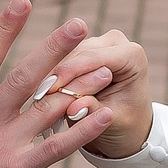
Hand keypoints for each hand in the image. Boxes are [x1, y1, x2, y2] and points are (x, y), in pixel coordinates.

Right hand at [0, 0, 114, 167]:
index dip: (4, 28)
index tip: (22, 2)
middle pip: (26, 75)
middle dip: (54, 47)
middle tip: (80, 24)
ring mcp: (3, 145)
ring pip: (49, 107)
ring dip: (80, 88)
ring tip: (106, 71)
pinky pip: (58, 146)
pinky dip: (83, 130)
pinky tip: (104, 116)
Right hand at [46, 31, 152, 159]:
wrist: (128, 124)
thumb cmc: (125, 124)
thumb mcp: (113, 122)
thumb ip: (93, 112)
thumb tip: (74, 109)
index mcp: (132, 55)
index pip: (94, 58)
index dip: (70, 73)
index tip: (48, 92)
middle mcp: (116, 42)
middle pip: (78, 54)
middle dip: (57, 76)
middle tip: (36, 98)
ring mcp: (98, 43)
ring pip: (66, 55)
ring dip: (51, 77)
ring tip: (36, 99)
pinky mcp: (83, 50)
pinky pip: (61, 61)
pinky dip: (51, 78)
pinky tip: (39, 94)